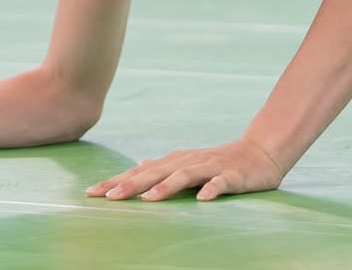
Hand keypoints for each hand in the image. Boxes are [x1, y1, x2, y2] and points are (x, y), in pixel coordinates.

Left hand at [88, 136, 285, 202]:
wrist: (260, 152)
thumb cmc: (219, 161)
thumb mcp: (187, 163)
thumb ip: (162, 166)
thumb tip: (138, 164)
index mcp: (174, 162)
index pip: (140, 172)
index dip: (116, 181)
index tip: (91, 193)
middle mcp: (188, 162)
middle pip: (156, 173)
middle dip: (132, 184)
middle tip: (109, 197)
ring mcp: (210, 168)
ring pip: (185, 176)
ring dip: (167, 186)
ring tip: (149, 199)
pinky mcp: (232, 176)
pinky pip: (221, 183)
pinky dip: (212, 189)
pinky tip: (203, 199)